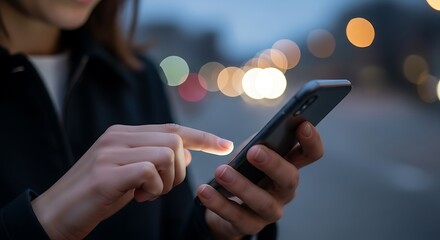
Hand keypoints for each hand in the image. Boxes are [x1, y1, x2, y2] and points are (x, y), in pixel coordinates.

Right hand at [31, 124, 233, 239]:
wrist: (57, 215)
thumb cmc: (97, 196)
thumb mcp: (131, 175)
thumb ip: (155, 160)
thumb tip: (186, 154)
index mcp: (123, 134)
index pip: (172, 128)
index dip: (202, 136)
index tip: (226, 145)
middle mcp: (118, 136)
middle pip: (175, 140)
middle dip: (179, 170)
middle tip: (160, 188)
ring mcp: (111, 152)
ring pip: (167, 154)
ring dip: (166, 181)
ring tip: (145, 194)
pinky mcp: (107, 172)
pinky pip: (151, 171)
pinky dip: (153, 189)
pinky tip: (136, 198)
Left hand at [196, 122, 322, 239]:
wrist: (226, 204)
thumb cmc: (244, 170)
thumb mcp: (251, 151)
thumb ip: (260, 140)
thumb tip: (265, 130)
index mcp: (289, 166)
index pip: (311, 153)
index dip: (311, 140)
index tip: (301, 125)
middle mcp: (285, 190)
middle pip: (290, 178)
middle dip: (273, 164)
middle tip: (254, 151)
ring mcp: (270, 210)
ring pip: (263, 202)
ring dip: (242, 186)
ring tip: (221, 172)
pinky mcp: (250, 226)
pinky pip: (236, 217)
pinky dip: (219, 203)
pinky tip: (205, 191)